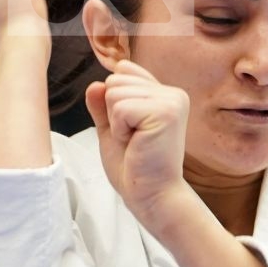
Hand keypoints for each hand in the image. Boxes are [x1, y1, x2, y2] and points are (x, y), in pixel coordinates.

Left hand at [86, 60, 194, 230]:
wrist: (151, 195)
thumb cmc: (135, 167)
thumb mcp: (112, 130)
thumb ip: (103, 106)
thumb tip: (94, 84)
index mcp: (164, 94)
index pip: (123, 72)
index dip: (114, 101)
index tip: (131, 127)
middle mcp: (173, 93)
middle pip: (115, 80)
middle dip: (113, 112)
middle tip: (133, 138)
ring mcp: (171, 101)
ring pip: (115, 92)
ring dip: (116, 122)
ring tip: (135, 141)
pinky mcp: (166, 113)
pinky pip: (120, 108)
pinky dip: (119, 129)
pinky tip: (136, 143)